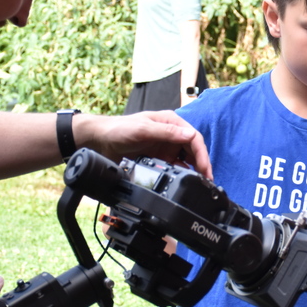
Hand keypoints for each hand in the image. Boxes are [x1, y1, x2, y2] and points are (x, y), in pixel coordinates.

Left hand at [75, 111, 211, 177]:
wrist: (100, 141)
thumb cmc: (119, 129)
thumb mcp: (144, 129)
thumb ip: (167, 132)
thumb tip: (190, 136)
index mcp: (171, 122)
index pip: (194, 137)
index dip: (202, 154)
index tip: (205, 168)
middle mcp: (171, 134)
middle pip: (193, 150)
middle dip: (202, 164)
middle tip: (206, 180)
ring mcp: (165, 148)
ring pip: (186, 160)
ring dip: (194, 171)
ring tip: (199, 184)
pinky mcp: (159, 159)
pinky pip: (174, 167)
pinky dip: (181, 174)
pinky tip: (184, 183)